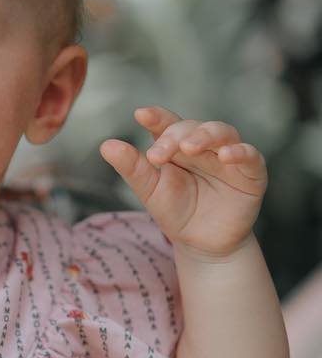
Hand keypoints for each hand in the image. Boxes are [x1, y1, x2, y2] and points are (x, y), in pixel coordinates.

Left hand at [100, 106, 265, 256]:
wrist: (202, 242)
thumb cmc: (175, 211)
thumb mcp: (150, 190)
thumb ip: (132, 168)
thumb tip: (106, 145)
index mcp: (175, 145)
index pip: (166, 123)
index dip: (156, 117)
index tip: (140, 115)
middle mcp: (203, 145)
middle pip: (191, 127)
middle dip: (175, 135)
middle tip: (158, 154)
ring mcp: (228, 156)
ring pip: (222, 132)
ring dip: (205, 135)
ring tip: (189, 147)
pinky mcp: (251, 172)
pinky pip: (250, 154)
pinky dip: (239, 151)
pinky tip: (227, 156)